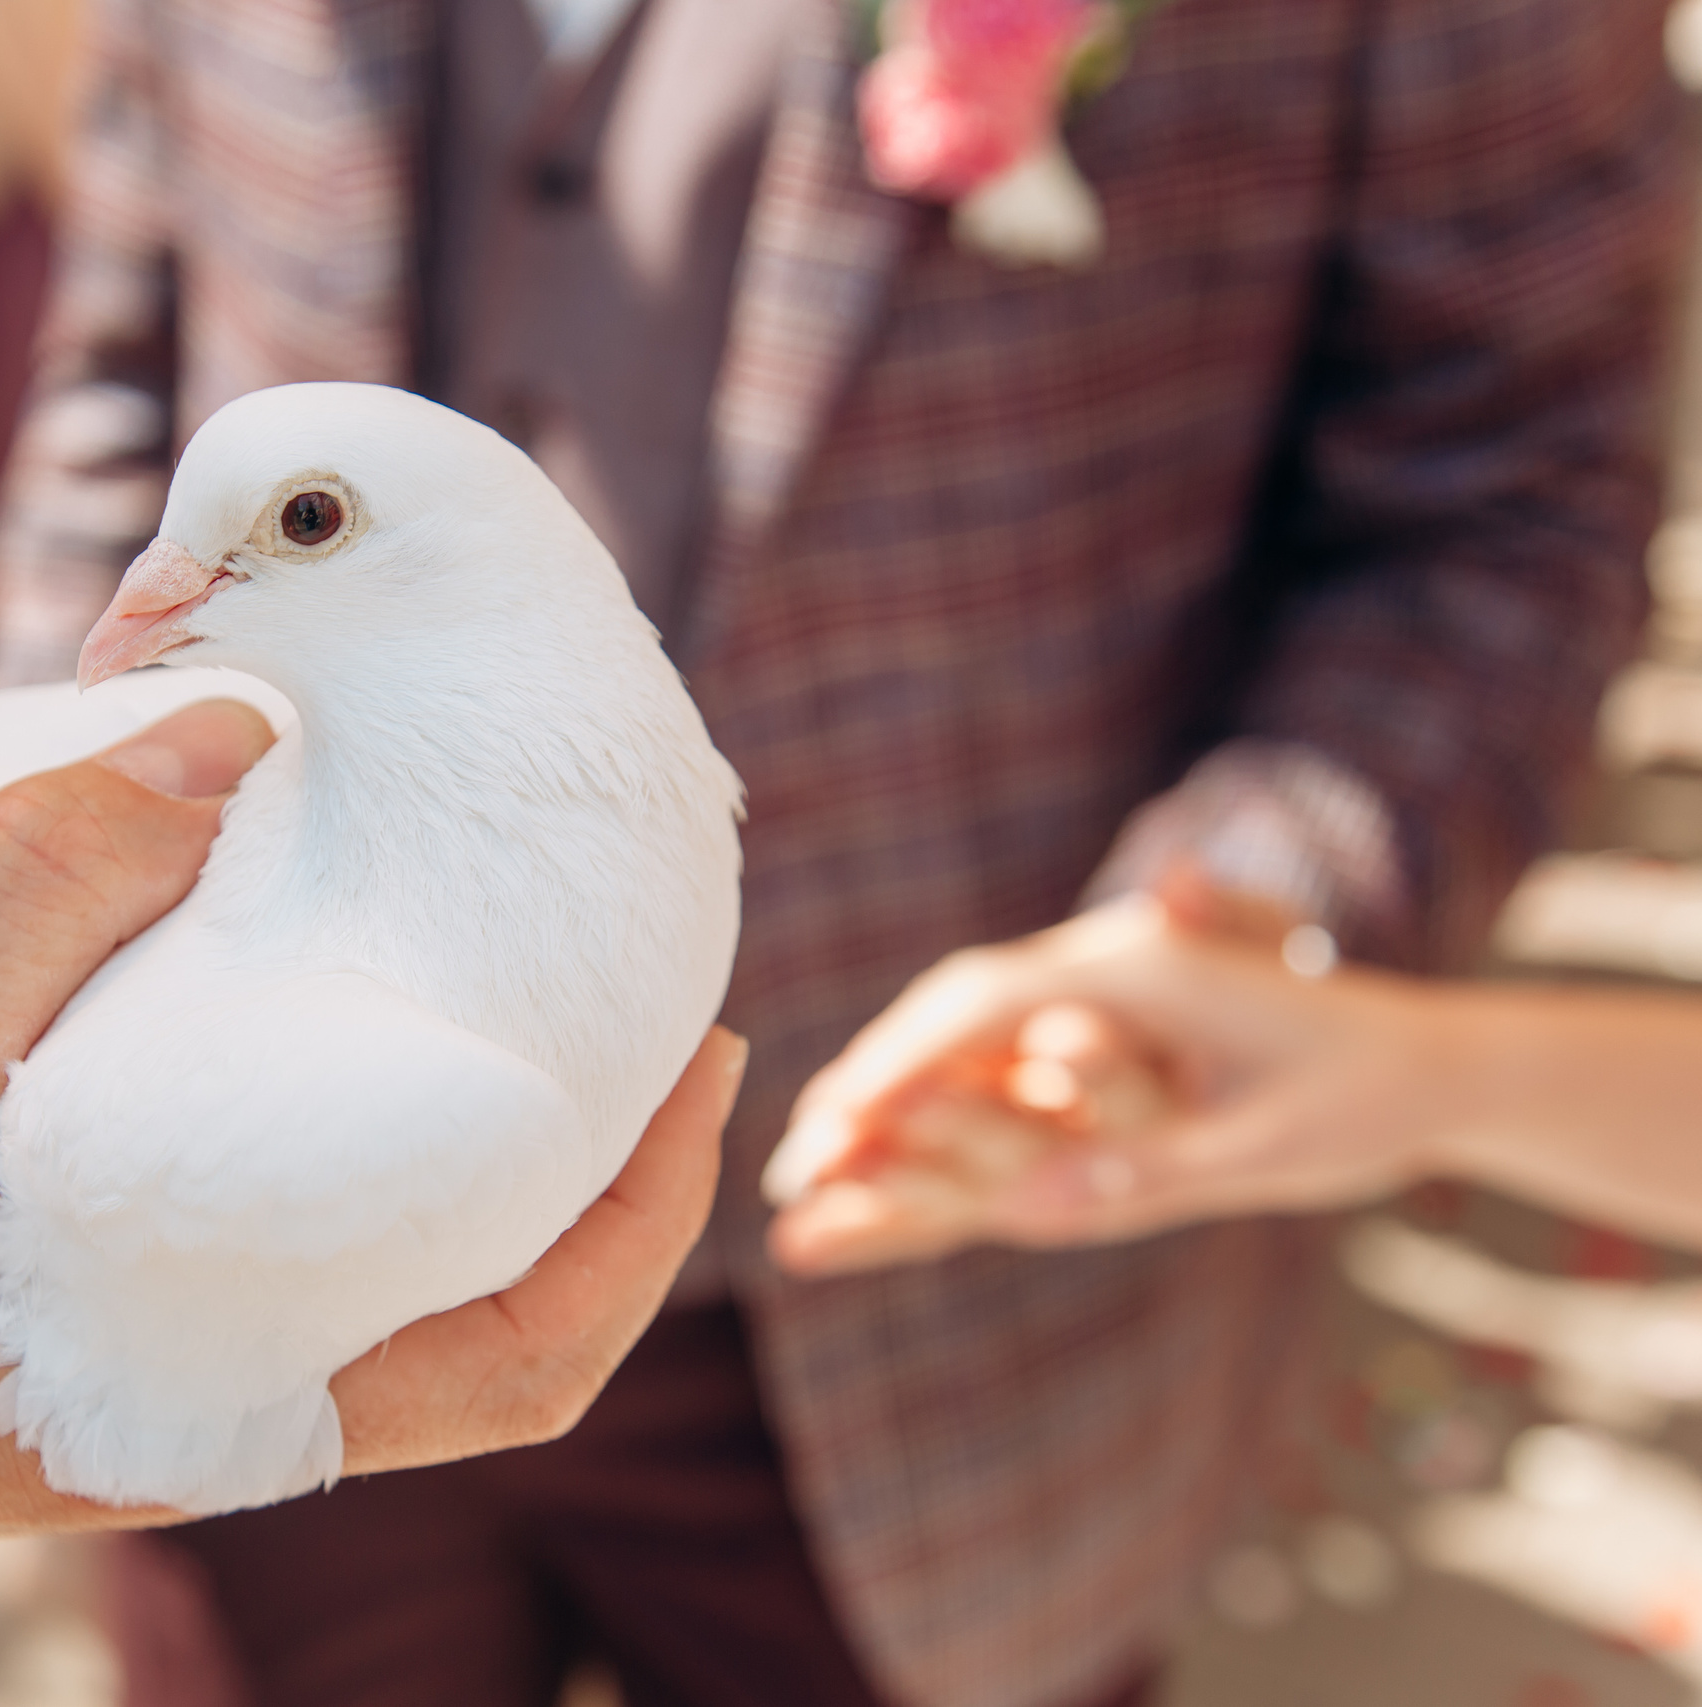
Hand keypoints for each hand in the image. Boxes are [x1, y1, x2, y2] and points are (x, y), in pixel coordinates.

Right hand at [0, 693, 737, 1565]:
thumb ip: (50, 875)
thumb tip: (233, 737)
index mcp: (222, 1383)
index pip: (524, 1350)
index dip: (646, 1211)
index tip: (706, 1053)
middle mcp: (222, 1389)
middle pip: (484, 1289)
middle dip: (581, 1142)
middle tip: (616, 961)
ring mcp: (162, 1354)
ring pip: (378, 1246)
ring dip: (452, 1116)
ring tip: (471, 942)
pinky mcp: (91, 1310)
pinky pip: (264, 1211)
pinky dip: (314, 1106)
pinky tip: (282, 979)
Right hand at [760, 890, 1441, 1275]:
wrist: (1429, 1060)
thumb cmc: (1364, 1094)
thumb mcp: (1275, 1142)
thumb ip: (1151, 1166)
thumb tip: (1030, 1211)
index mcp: (1133, 973)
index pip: (979, 1006)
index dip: (898, 1066)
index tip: (831, 1123)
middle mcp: (1096, 980)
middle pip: (949, 1020)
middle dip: (866, 1086)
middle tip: (791, 1167)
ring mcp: (1091, 1013)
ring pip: (962, 1048)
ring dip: (887, 1102)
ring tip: (812, 1177)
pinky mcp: (1096, 1051)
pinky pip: (998, 1082)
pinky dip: (937, 1119)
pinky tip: (887, 1170)